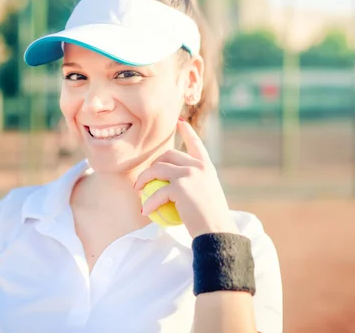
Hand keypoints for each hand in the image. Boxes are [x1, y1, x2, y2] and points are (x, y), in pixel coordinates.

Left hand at [134, 119, 238, 237]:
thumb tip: (176, 186)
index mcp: (207, 167)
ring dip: (143, 179)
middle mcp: (199, 166)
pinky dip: (148, 203)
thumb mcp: (207, 198)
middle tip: (144, 178)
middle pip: (168, 155)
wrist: (216, 232)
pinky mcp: (180, 187)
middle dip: (153, 163)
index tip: (180, 122)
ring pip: (156, 169)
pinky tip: (145, 211)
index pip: (196, 144)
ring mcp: (189, 174)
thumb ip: (195, 186)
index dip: (187, 132)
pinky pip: (156, 192)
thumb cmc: (211, 222)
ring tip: (137, 190)